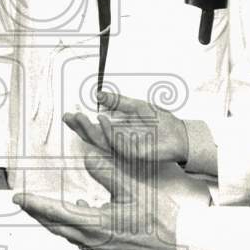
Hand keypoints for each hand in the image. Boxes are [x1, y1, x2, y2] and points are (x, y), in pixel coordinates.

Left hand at [14, 149, 207, 249]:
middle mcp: (97, 242)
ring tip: (45, 207)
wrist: (184, 243)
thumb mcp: (134, 187)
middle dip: (39, 213)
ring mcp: (105, 249)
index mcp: (99, 226)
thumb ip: (107, 171)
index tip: (19, 197)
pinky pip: (84, 238)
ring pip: (70, 234)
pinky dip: (75, 225)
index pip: (58, 214)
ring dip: (55, 220)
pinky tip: (83, 211)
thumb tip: (86, 156)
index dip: (36, 205)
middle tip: (25, 202)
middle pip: (58, 226)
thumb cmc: (162, 217)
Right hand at [63, 90, 188, 163]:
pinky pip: (117, 144)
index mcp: (118, 132)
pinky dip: (108, 132)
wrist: (181, 134)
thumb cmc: (163, 122)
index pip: (95, 130)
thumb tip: (98, 95)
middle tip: (68, 117)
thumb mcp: (137, 106)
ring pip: (102, 142)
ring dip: (89, 130)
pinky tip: (101, 120)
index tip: (68, 115)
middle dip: (80, 127)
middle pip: (94, 138)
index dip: (81, 123)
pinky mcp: (135, 154)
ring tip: (79, 118)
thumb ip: (118, 101)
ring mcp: (126, 149)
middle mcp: (119, 142)